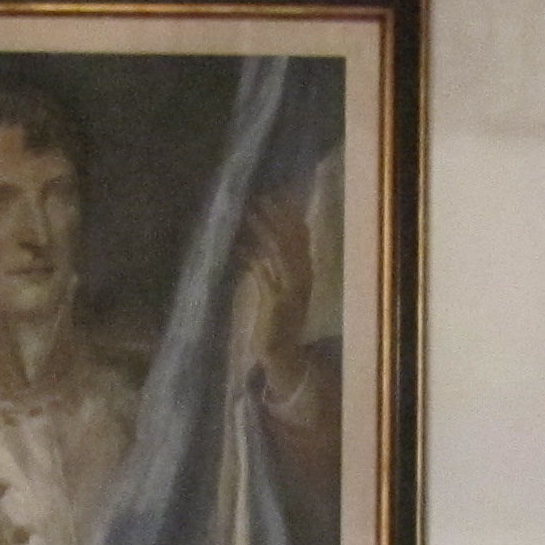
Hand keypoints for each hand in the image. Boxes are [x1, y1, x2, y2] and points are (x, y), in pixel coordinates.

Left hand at [235, 196, 318, 397]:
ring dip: (263, 229)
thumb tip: (255, 247)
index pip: (300, 235)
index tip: (277, 193)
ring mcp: (291, 289)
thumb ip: (268, 269)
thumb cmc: (277, 321)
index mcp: (305, 271)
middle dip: (276, 215)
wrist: (281, 352)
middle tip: (260, 195)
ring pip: (278, 251)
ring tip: (248, 212)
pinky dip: (252, 260)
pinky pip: (264, 275)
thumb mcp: (275, 289)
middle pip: (291, 238)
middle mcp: (302, 277)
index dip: (289, 214)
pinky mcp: (277, 301)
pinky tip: (239, 247)